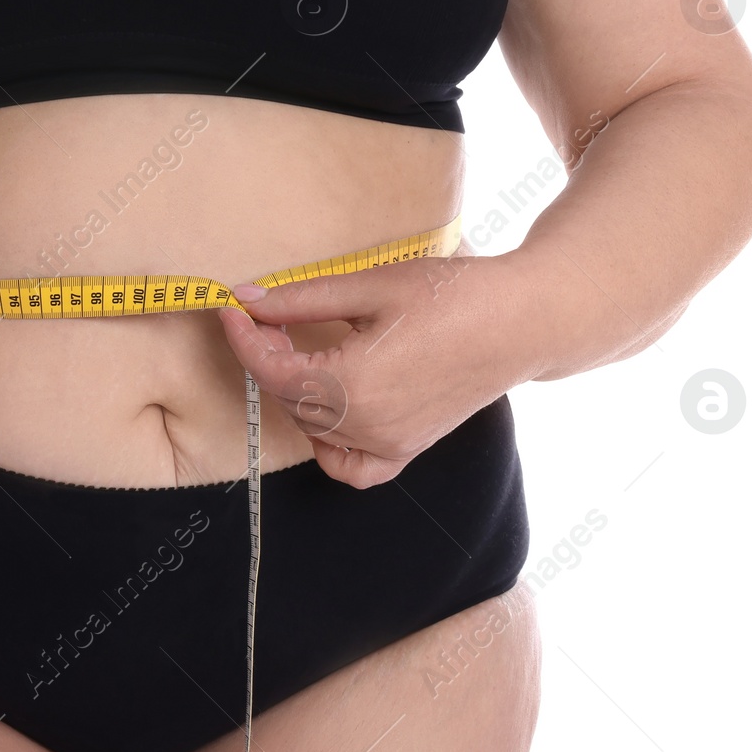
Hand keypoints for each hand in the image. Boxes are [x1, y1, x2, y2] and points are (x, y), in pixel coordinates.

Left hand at [216, 248, 539, 487]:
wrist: (521, 321)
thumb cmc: (452, 295)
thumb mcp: (370, 285)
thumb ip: (301, 298)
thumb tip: (248, 299)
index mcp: (352, 385)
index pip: (271, 368)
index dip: (243, 335)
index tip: (230, 306)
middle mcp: (366, 426)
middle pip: (286, 396)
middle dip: (266, 355)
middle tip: (265, 314)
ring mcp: (388, 444)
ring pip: (312, 428)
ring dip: (293, 390)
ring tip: (297, 346)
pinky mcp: (407, 449)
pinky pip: (351, 466)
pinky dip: (328, 446)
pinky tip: (325, 409)